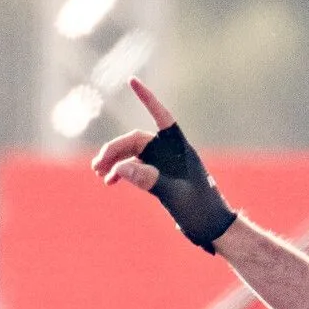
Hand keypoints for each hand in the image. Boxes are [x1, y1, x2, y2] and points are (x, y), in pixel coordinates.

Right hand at [88, 78, 237, 248]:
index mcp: (179, 147)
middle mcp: (170, 151)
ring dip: (115, 161)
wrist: (211, 227)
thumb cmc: (200, 209)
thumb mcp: (174, 195)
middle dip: (115, 149)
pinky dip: (121, 172)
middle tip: (97, 166)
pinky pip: (135, 168)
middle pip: (137, 140)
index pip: (161, 115)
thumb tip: (121, 168)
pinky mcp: (159, 176)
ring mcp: (163, 163)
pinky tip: (109, 181)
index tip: (132, 81)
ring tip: (99, 173)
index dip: (147, 98)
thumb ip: (149, 180)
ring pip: (132, 154)